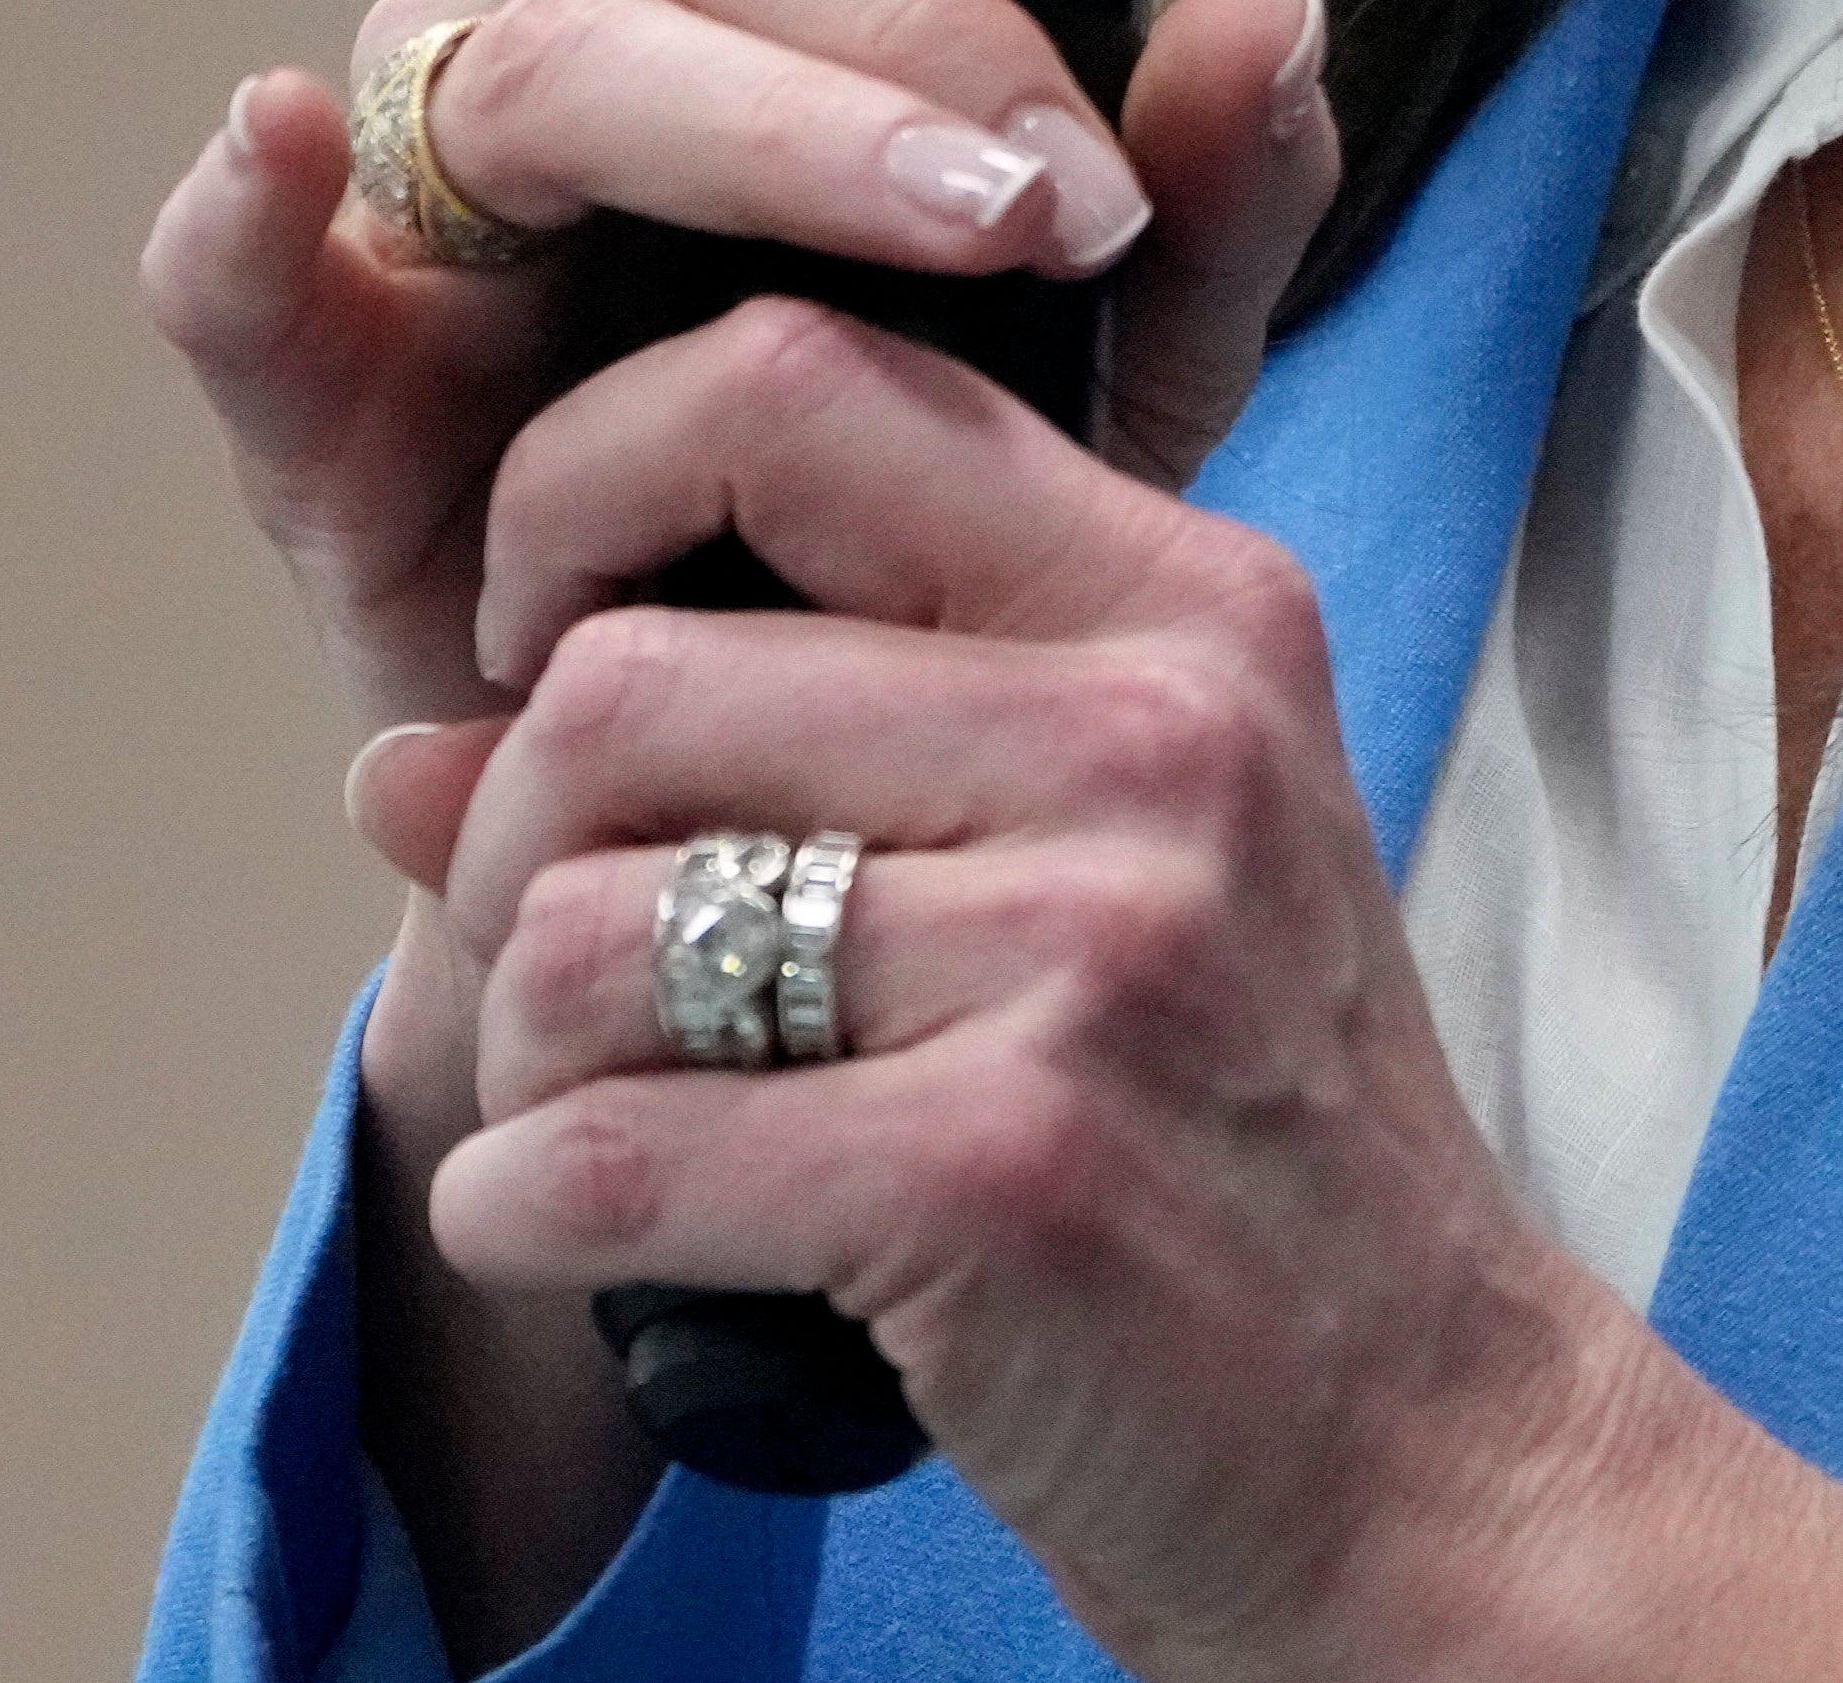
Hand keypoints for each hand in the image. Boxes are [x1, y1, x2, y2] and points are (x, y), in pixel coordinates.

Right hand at [134, 0, 1346, 759]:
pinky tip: (275, 153)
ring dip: (768, 127)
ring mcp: (403, 198)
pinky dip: (238, 213)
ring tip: (975, 233)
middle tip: (1065, 180)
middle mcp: (536, 18)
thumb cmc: (903, 504)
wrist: (767, 790)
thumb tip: (1279, 3)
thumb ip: (1216, 190)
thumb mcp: (1125, 351)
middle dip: (890, 0)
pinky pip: (233, 276)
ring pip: (538, 55)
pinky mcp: (315, 394)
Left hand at [362, 297, 1842, 1682]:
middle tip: (560, 976)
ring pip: (581, 926)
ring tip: (598, 1122)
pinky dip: (525, 1217)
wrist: (1444, 1460)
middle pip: (626, 682)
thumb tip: (398, 755)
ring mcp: (1099, 951)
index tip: (545, 644)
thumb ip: (776, 751)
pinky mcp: (1010, 1174)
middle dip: (508, 852)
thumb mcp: (1087, 876)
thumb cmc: (1240, 1159)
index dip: (583, 487)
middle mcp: (1157, 735)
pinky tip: (581, 1241)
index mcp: (1183, 606)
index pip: (795, 381)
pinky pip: (602, 1153)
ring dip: (514, 1058)